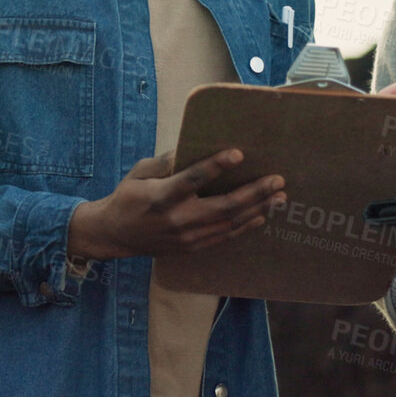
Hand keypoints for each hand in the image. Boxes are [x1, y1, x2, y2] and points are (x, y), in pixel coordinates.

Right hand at [68, 149, 285, 260]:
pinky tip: (262, 214)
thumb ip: (166, 162)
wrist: (115, 235)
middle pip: (223, 207)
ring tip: (279, 196)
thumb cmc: (128, 196)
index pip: (193, 180)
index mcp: (161, 197)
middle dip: (254, 192)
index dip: (216, 166)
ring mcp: (187, 237)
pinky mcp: (193, 247)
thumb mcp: (140, 173)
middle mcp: (178, 220)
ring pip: (230, 223)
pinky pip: (225, 236)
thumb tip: (191, 148)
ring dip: (258, 209)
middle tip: (277, 179)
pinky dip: (246, 226)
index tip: (238, 153)